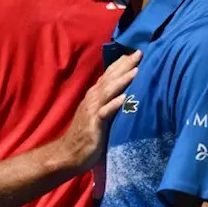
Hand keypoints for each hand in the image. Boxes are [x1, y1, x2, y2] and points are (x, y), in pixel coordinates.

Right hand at [58, 50, 140, 172]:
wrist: (68, 154)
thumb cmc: (85, 136)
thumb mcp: (97, 115)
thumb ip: (107, 103)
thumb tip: (124, 94)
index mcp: (94, 96)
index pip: (108, 75)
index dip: (121, 63)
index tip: (135, 52)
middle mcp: (93, 99)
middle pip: (110, 78)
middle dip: (125, 65)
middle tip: (139, 52)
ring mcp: (92, 111)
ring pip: (108, 91)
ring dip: (122, 80)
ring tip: (136, 70)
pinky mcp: (94, 125)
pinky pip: (105, 112)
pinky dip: (115, 104)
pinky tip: (125, 97)